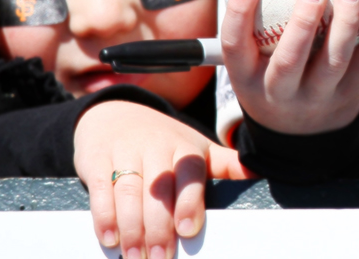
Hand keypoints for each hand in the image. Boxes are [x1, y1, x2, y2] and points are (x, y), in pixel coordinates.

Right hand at [75, 100, 247, 258]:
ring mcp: (125, 153)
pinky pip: (100, 189)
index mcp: (184, 149)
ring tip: (134, 257)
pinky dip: (104, 215)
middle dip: (158, 228)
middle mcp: (156, 148)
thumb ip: (226, 164)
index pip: (189, 174)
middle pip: (158, 190)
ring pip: (129, 192)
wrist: (115, 114)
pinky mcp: (97, 160)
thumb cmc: (164, 141)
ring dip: (131, 229)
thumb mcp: (196, 148)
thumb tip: (261, 174)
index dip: (189, 202)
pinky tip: (109, 239)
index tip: (189, 230)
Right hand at [220, 0, 358, 135]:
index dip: (239, 13)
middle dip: (303, 24)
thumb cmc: (270, 72)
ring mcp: (318, 95)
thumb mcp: (248, 56)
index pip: (235, 46)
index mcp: (248, 77)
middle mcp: (281, 91)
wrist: (300, 130)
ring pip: (335, 61)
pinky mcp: (350, 92)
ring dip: (347, 22)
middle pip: (290, 61)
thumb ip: (250, 16)